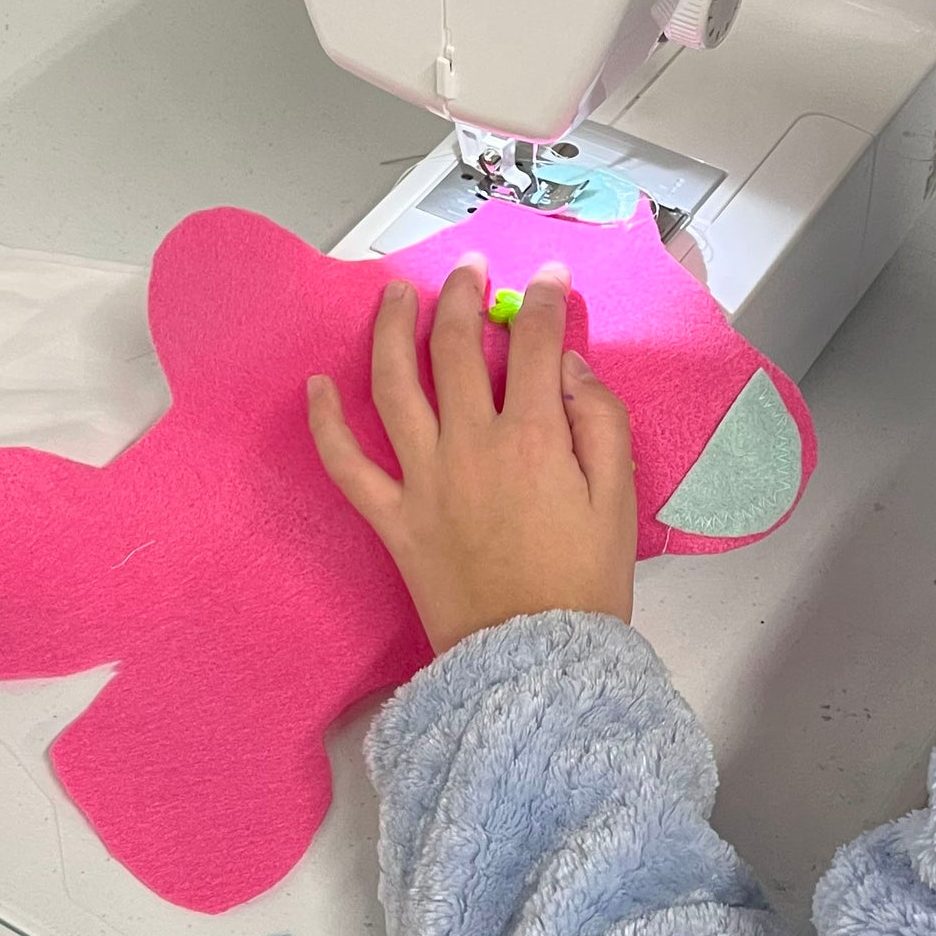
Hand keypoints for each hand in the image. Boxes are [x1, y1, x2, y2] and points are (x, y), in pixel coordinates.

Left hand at [307, 256, 636, 654]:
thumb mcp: (620, 499)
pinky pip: (347, 464)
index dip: (542, 300)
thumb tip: (568, 366)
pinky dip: (325, 423)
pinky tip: (315, 385)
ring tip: (395, 293)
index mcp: (531, 436)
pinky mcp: (392, 517)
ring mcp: (423, 478)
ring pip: (395, 385)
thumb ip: (600, 421)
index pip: (534, 343)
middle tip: (467, 269)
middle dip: (461, 294)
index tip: (547, 278)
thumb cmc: (585, 583)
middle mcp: (470, 444)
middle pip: (455, 347)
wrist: (535, 667)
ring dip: (392, 330)